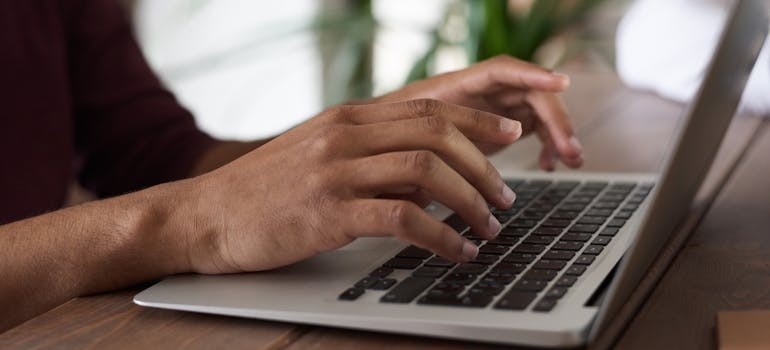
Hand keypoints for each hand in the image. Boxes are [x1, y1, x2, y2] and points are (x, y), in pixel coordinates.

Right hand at [181, 99, 521, 272]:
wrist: (204, 216)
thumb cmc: (265, 191)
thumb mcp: (320, 157)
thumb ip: (372, 157)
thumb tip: (429, 178)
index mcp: (347, 118)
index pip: (429, 107)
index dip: (478, 119)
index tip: (510, 134)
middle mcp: (345, 135)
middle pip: (437, 133)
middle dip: (484, 165)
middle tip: (506, 196)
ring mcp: (336, 171)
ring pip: (427, 171)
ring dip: (470, 201)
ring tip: (489, 226)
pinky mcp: (328, 212)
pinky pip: (403, 219)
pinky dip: (442, 237)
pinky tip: (458, 252)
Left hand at [375, 55, 582, 170]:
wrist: (383, 144)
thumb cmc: (389, 136)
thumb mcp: (406, 138)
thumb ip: (431, 141)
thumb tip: (455, 157)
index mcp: (459, 85)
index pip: (502, 71)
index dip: (533, 74)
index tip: (561, 84)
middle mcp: (482, 91)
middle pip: (531, 93)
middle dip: (556, 119)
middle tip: (570, 149)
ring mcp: (493, 108)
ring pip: (538, 112)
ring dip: (558, 133)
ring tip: (570, 160)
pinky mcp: (500, 127)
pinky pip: (533, 129)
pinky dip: (545, 145)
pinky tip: (549, 165)